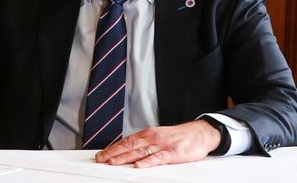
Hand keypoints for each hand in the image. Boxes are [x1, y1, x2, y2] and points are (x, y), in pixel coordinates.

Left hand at [95, 120, 221, 167]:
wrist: (200, 132)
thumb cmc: (178, 136)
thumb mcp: (158, 136)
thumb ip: (144, 143)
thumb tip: (127, 150)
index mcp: (147, 134)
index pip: (125, 141)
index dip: (112, 148)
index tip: (100, 155)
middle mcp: (151, 138)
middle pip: (128, 146)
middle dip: (112, 153)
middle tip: (99, 160)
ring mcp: (162, 145)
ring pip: (139, 152)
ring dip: (124, 158)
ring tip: (112, 163)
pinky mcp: (173, 153)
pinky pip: (158, 158)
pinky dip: (147, 162)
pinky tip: (138, 166)